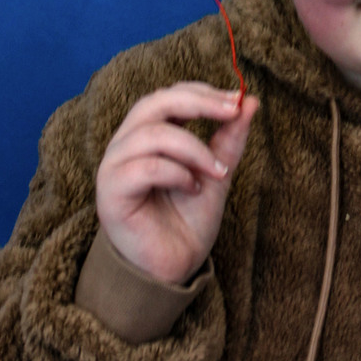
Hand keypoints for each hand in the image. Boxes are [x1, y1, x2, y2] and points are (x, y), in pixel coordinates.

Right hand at [95, 82, 257, 283]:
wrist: (173, 267)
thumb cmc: (188, 220)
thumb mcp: (217, 172)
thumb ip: (230, 138)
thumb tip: (249, 100)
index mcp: (148, 134)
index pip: (169, 96)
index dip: (203, 92)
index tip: (237, 100)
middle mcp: (126, 144)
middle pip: (155, 103)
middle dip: (199, 103)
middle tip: (232, 112)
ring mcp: (114, 167)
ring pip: (153, 134)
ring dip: (194, 148)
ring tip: (217, 171)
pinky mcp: (110, 193)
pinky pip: (144, 167)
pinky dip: (177, 173)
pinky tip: (193, 187)